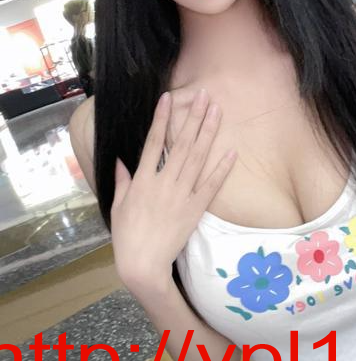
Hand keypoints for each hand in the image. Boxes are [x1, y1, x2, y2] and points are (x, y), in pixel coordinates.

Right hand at [110, 88, 236, 294]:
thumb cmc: (127, 236)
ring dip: (208, 132)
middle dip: (193, 117)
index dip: (161, 118)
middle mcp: (164, 182)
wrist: (143, 264)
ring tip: (216, 111)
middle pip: (182, 143)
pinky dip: (222, 168)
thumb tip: (120, 160)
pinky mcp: (196, 209)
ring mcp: (182, 195)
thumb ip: (121, 181)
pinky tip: (232, 151)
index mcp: (143, 180)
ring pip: (198, 158)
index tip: (168, 97)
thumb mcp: (118, 205)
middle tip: (203, 95)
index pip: (153, 142)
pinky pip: (211, 186)